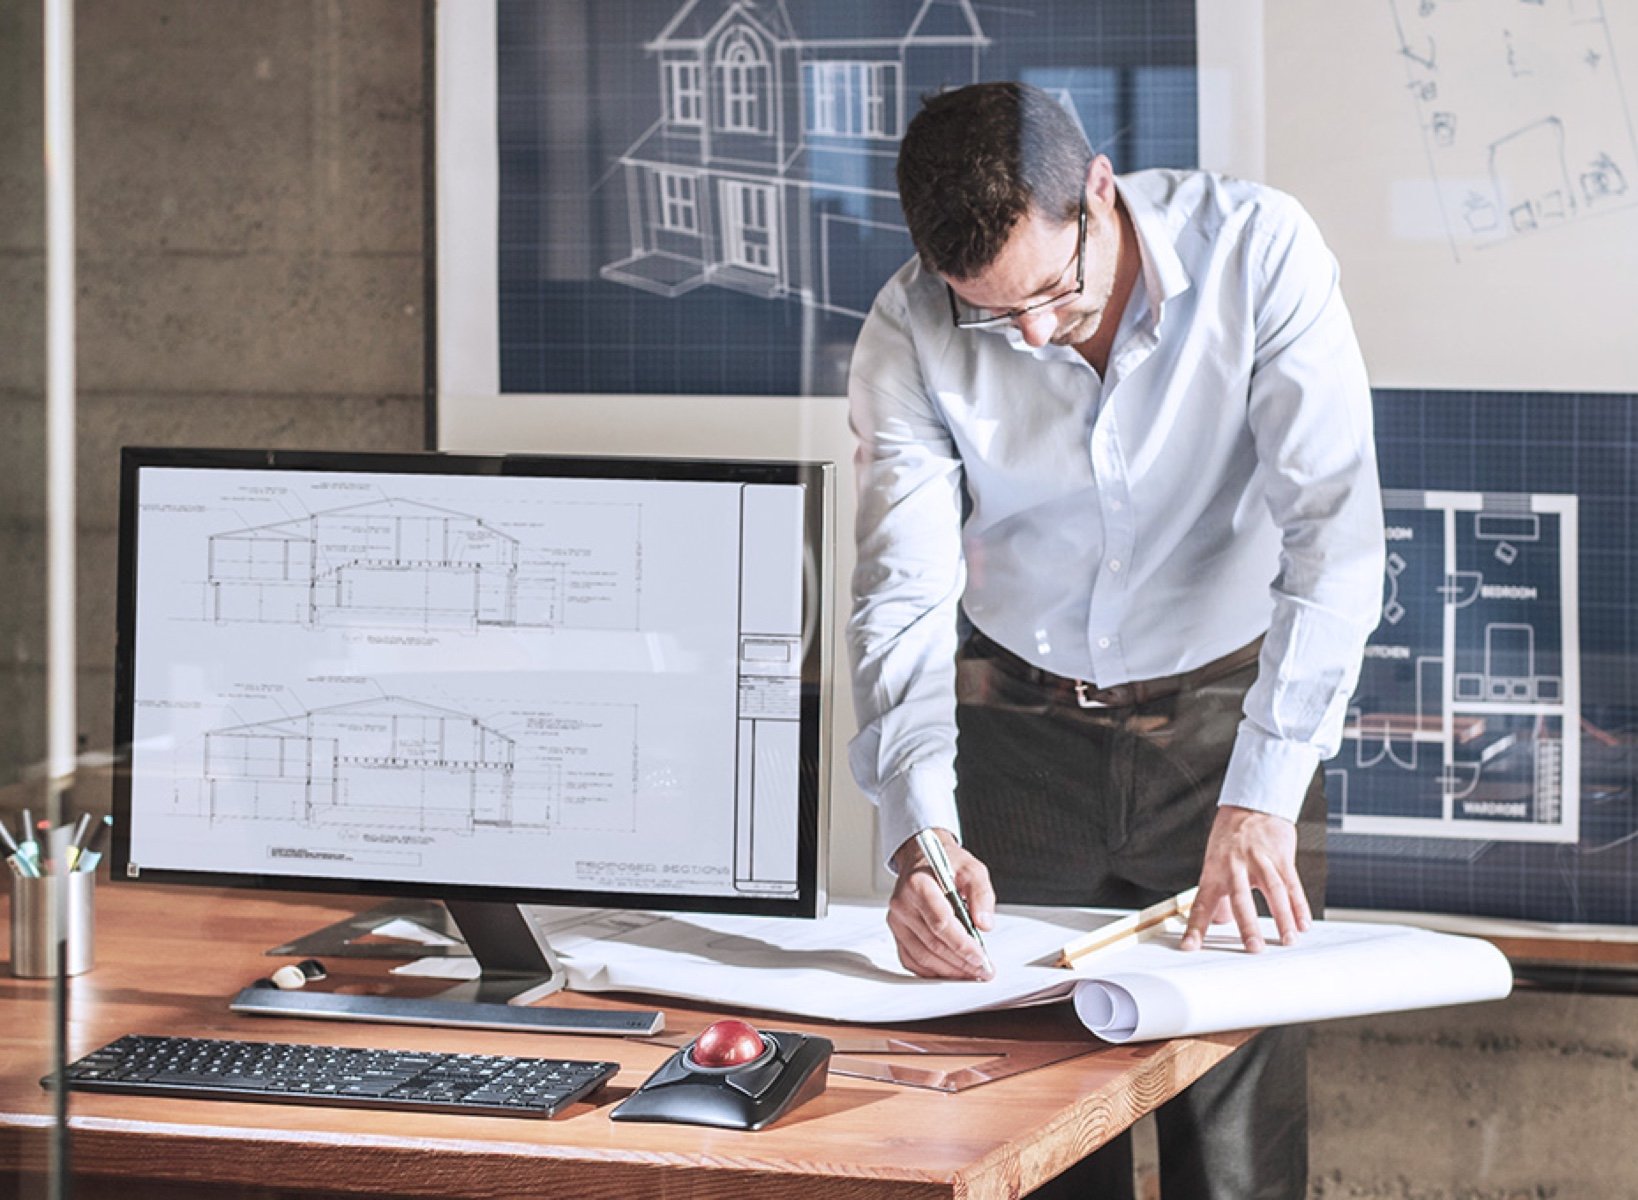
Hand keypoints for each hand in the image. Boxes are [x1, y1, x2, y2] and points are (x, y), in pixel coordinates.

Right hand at [886, 828, 995, 979]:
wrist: (922, 860)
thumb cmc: (946, 864)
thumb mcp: (971, 869)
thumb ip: (981, 894)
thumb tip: (985, 924)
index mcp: (918, 884)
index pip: (941, 922)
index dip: (962, 944)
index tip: (981, 957)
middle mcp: (902, 904)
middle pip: (933, 943)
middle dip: (961, 962)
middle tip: (984, 971)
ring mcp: (897, 920)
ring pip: (922, 956)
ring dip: (949, 971)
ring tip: (972, 974)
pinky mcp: (897, 932)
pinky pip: (911, 960)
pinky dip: (932, 971)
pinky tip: (951, 972)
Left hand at [1179, 806, 1310, 952]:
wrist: (1252, 802)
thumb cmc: (1230, 836)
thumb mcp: (1215, 862)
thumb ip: (1219, 893)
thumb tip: (1219, 923)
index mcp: (1214, 871)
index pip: (1201, 904)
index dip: (1195, 927)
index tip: (1189, 948)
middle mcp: (1235, 866)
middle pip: (1240, 898)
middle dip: (1247, 925)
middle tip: (1253, 949)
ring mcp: (1259, 860)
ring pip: (1273, 890)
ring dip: (1282, 918)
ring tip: (1288, 940)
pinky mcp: (1281, 856)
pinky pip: (1292, 883)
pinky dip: (1299, 905)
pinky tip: (1304, 923)